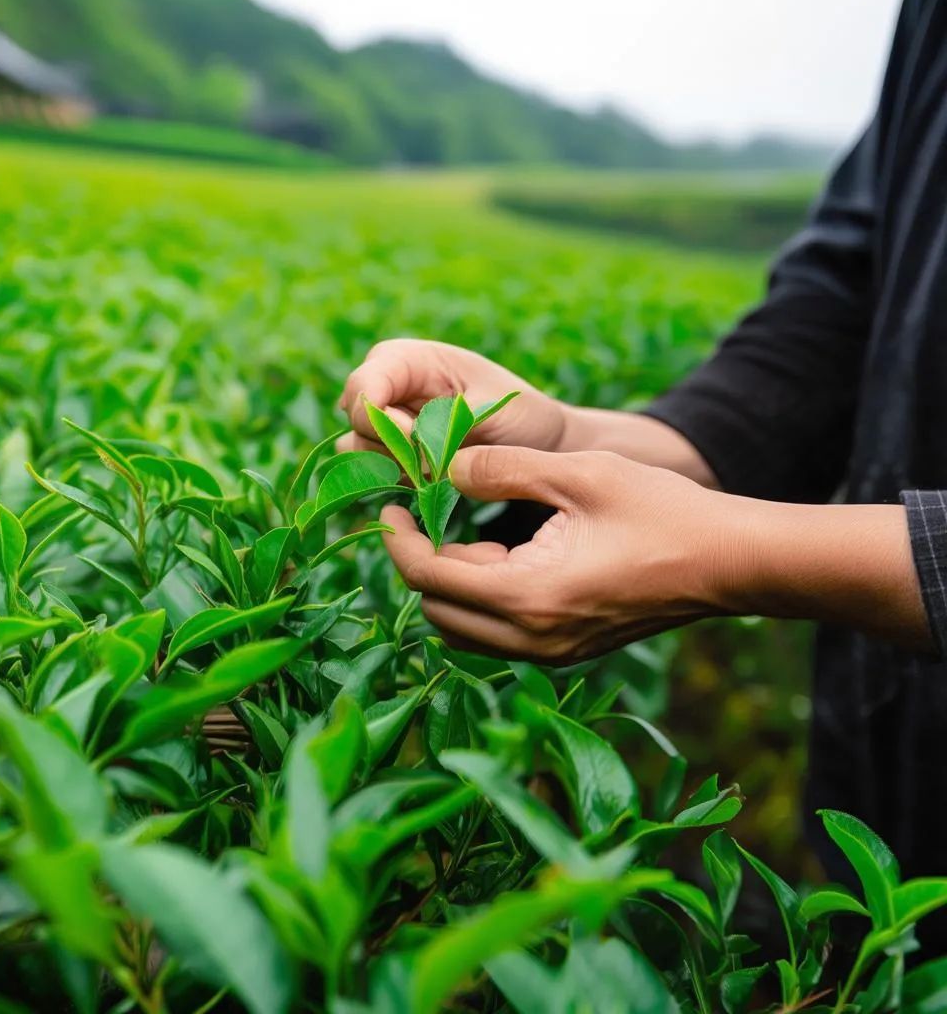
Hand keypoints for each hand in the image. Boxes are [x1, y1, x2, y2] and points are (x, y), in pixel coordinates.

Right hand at [338, 340, 567, 454]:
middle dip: (393, 448)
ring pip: (358, 448)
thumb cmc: (517, 411)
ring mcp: (384, 418)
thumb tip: (410, 452)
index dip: (381, 420)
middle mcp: (386, 384)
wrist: (534, 439)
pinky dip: (398, 479)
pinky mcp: (388, 449)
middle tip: (439, 462)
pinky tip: (432, 477)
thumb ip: (445, 424)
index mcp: (407, 359)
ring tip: (443, 466)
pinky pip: (371, 470)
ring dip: (396, 466)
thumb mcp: (489, 409)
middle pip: (357, 420)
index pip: (364, 386)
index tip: (419, 442)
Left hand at [381, 446, 727, 664]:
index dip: (398, 540)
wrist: (729, 563)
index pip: (429, 576)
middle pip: (436, 611)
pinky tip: (499, 557)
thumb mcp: (577, 473)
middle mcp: (532, 639)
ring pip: (462, 630)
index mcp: (527, 596)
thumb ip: (501, 467)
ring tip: (460, 534)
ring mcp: (551, 652)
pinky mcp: (567, 650)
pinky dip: (480, 600)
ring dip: (447, 585)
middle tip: (419, 515)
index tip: (389, 505)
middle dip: (417, 563)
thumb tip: (444, 467)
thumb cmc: (661, 512)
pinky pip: (496, 635)